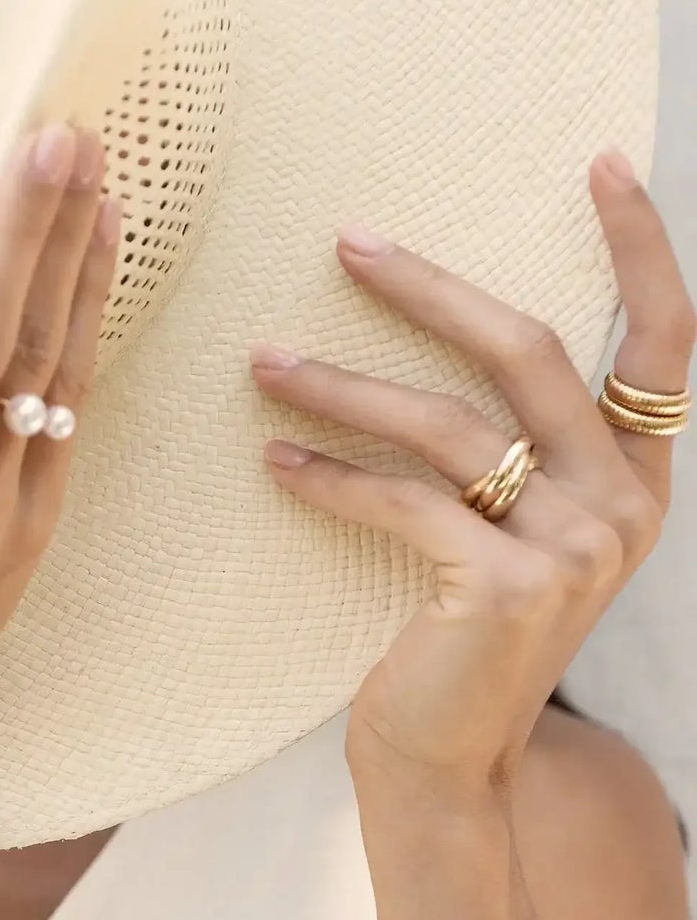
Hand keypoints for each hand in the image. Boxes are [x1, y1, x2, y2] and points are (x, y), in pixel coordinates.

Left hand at [250, 151, 695, 790]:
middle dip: (432, 289)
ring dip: (343, 384)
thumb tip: (449, 322)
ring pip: (446, 423)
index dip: (642, 246)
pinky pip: (399, 499)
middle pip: (530, 352)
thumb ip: (521, 448)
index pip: (662, 341)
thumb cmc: (460, 634)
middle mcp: (623, 505)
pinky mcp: (501, 586)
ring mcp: (572, 549)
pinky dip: (327, 474)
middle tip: (347, 243)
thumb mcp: (514, 532)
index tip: (602, 160)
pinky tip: (274, 457)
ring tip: (262, 362)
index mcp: (638, 479)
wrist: (449, 759)